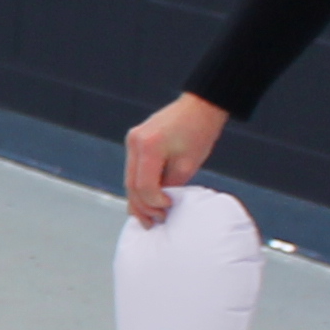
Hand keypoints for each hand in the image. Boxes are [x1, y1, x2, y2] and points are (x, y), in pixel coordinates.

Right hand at [123, 93, 228, 223]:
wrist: (200, 107)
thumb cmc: (199, 132)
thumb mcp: (188, 164)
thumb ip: (171, 185)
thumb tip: (160, 203)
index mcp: (149, 146)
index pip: (144, 185)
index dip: (154, 203)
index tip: (167, 210)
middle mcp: (135, 142)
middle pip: (131, 184)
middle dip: (142, 207)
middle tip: (154, 222)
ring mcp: (132, 140)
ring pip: (129, 179)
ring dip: (138, 199)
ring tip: (148, 217)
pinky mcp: (135, 141)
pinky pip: (133, 169)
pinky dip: (139, 186)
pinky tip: (146, 200)